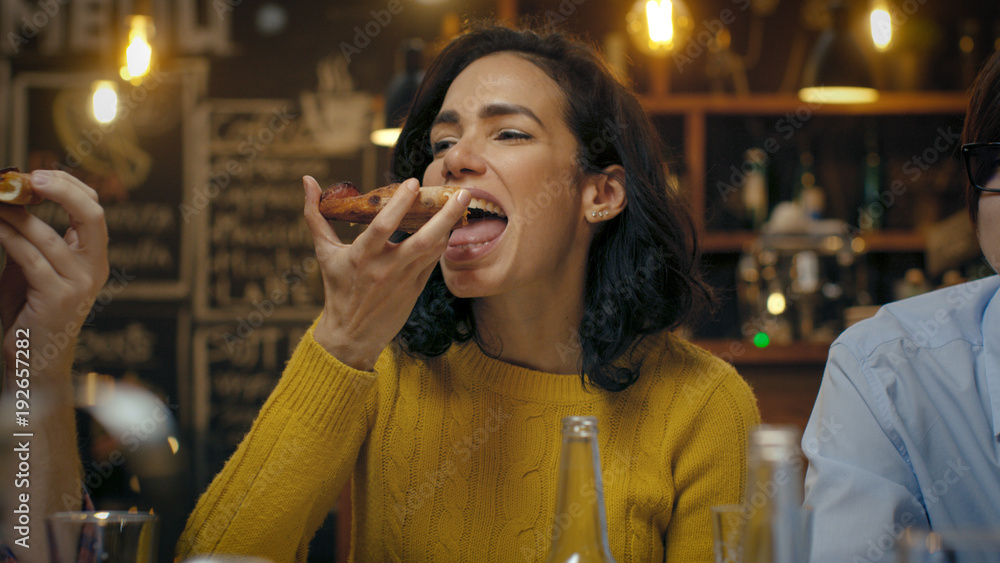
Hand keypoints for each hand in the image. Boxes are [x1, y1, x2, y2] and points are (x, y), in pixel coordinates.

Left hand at [0, 170, 109, 382]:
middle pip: (92, 215)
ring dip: (16, 215)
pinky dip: (9, 237)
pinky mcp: (58, 296)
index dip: (70, 186)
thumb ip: (29, 241)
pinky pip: (30, 257)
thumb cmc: (29, 315)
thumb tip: (10, 203)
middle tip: (30, 178)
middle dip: (62, 190)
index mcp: (93, 259)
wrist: (33, 361)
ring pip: (49, 236)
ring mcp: (79, 283)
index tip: (39, 175)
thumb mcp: (32, 270)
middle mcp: (94, 269)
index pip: (94, 211)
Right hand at [302, 176, 469, 369]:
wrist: (351, 334)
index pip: (382, 226)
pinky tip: (451, 225)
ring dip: (450, 226)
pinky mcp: (415, 289)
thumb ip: (315, 215)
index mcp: (361, 257)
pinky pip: (433, 261)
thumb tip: (307, 180)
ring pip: (434, 250)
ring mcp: (404, 280)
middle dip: (445, 215)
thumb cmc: (337, 288)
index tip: (412, 181)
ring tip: (462, 202)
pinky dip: (442, 242)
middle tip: (463, 192)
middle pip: (423, 240)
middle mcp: (385, 268)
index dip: (399, 204)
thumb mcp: (324, 252)